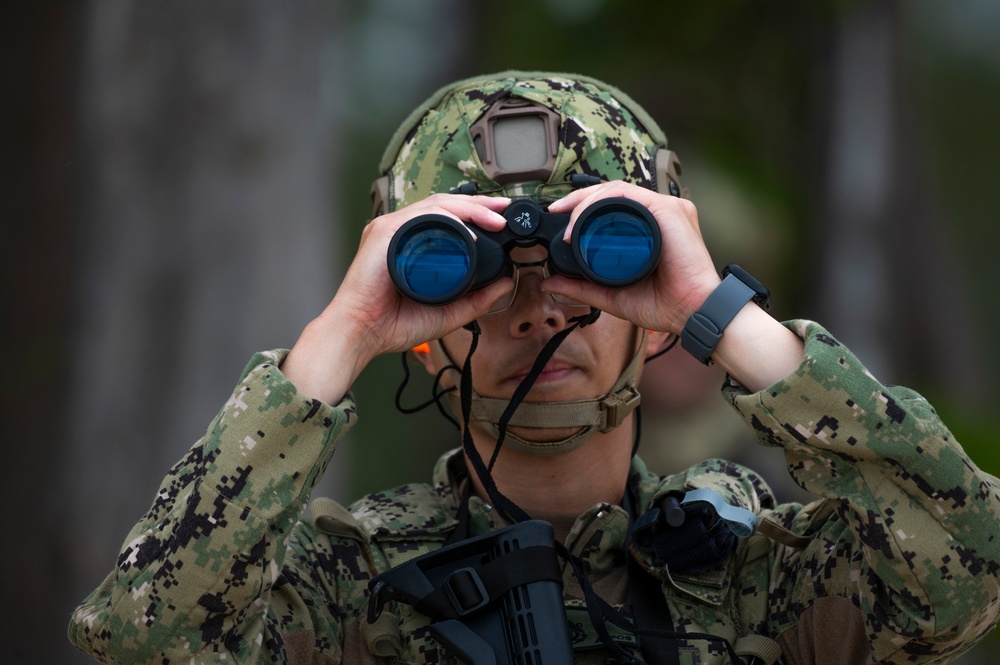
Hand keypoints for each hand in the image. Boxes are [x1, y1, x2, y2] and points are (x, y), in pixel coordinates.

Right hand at [281, 194, 514, 402]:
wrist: (364, 334)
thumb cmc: (394, 323)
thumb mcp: (449, 312)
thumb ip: (478, 300)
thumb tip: (507, 284)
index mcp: (414, 245)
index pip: (449, 218)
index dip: (477, 213)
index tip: (501, 217)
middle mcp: (403, 233)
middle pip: (445, 205)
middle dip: (479, 203)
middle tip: (504, 208)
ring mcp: (392, 230)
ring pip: (435, 206)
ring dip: (468, 208)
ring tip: (493, 217)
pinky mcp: (384, 234)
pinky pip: (418, 218)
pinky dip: (445, 219)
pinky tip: (466, 229)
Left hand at [544, 182, 721, 335]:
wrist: (691, 312)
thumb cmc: (664, 304)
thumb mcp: (612, 295)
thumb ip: (582, 287)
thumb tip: (550, 283)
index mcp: (649, 227)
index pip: (612, 204)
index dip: (582, 205)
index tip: (559, 216)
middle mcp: (657, 213)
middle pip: (611, 192)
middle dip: (579, 198)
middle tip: (557, 211)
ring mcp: (665, 209)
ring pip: (617, 190)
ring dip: (587, 201)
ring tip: (569, 222)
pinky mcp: (669, 211)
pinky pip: (629, 195)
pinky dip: (603, 202)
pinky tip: (586, 218)